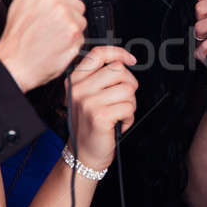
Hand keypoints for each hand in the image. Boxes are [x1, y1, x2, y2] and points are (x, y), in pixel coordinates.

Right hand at [0, 0, 86, 91]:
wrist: (15, 62)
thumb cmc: (18, 35)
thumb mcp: (23, 2)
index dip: (66, 0)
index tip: (56, 9)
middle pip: (78, 3)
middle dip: (69, 15)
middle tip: (51, 26)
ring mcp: (65, 12)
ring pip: (81, 19)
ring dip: (71, 29)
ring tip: (52, 35)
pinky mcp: (74, 30)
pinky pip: (82, 35)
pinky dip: (73, 42)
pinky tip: (57, 44)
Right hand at [68, 46, 137, 170]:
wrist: (83, 154)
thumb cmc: (90, 125)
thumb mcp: (88, 96)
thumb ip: (100, 78)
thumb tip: (123, 61)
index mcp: (76, 80)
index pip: (98, 54)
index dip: (118, 53)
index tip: (130, 59)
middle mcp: (79, 89)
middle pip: (118, 70)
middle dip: (129, 85)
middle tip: (123, 99)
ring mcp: (88, 102)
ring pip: (127, 89)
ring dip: (130, 103)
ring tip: (119, 113)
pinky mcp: (100, 116)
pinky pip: (129, 106)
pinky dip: (129, 117)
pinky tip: (119, 123)